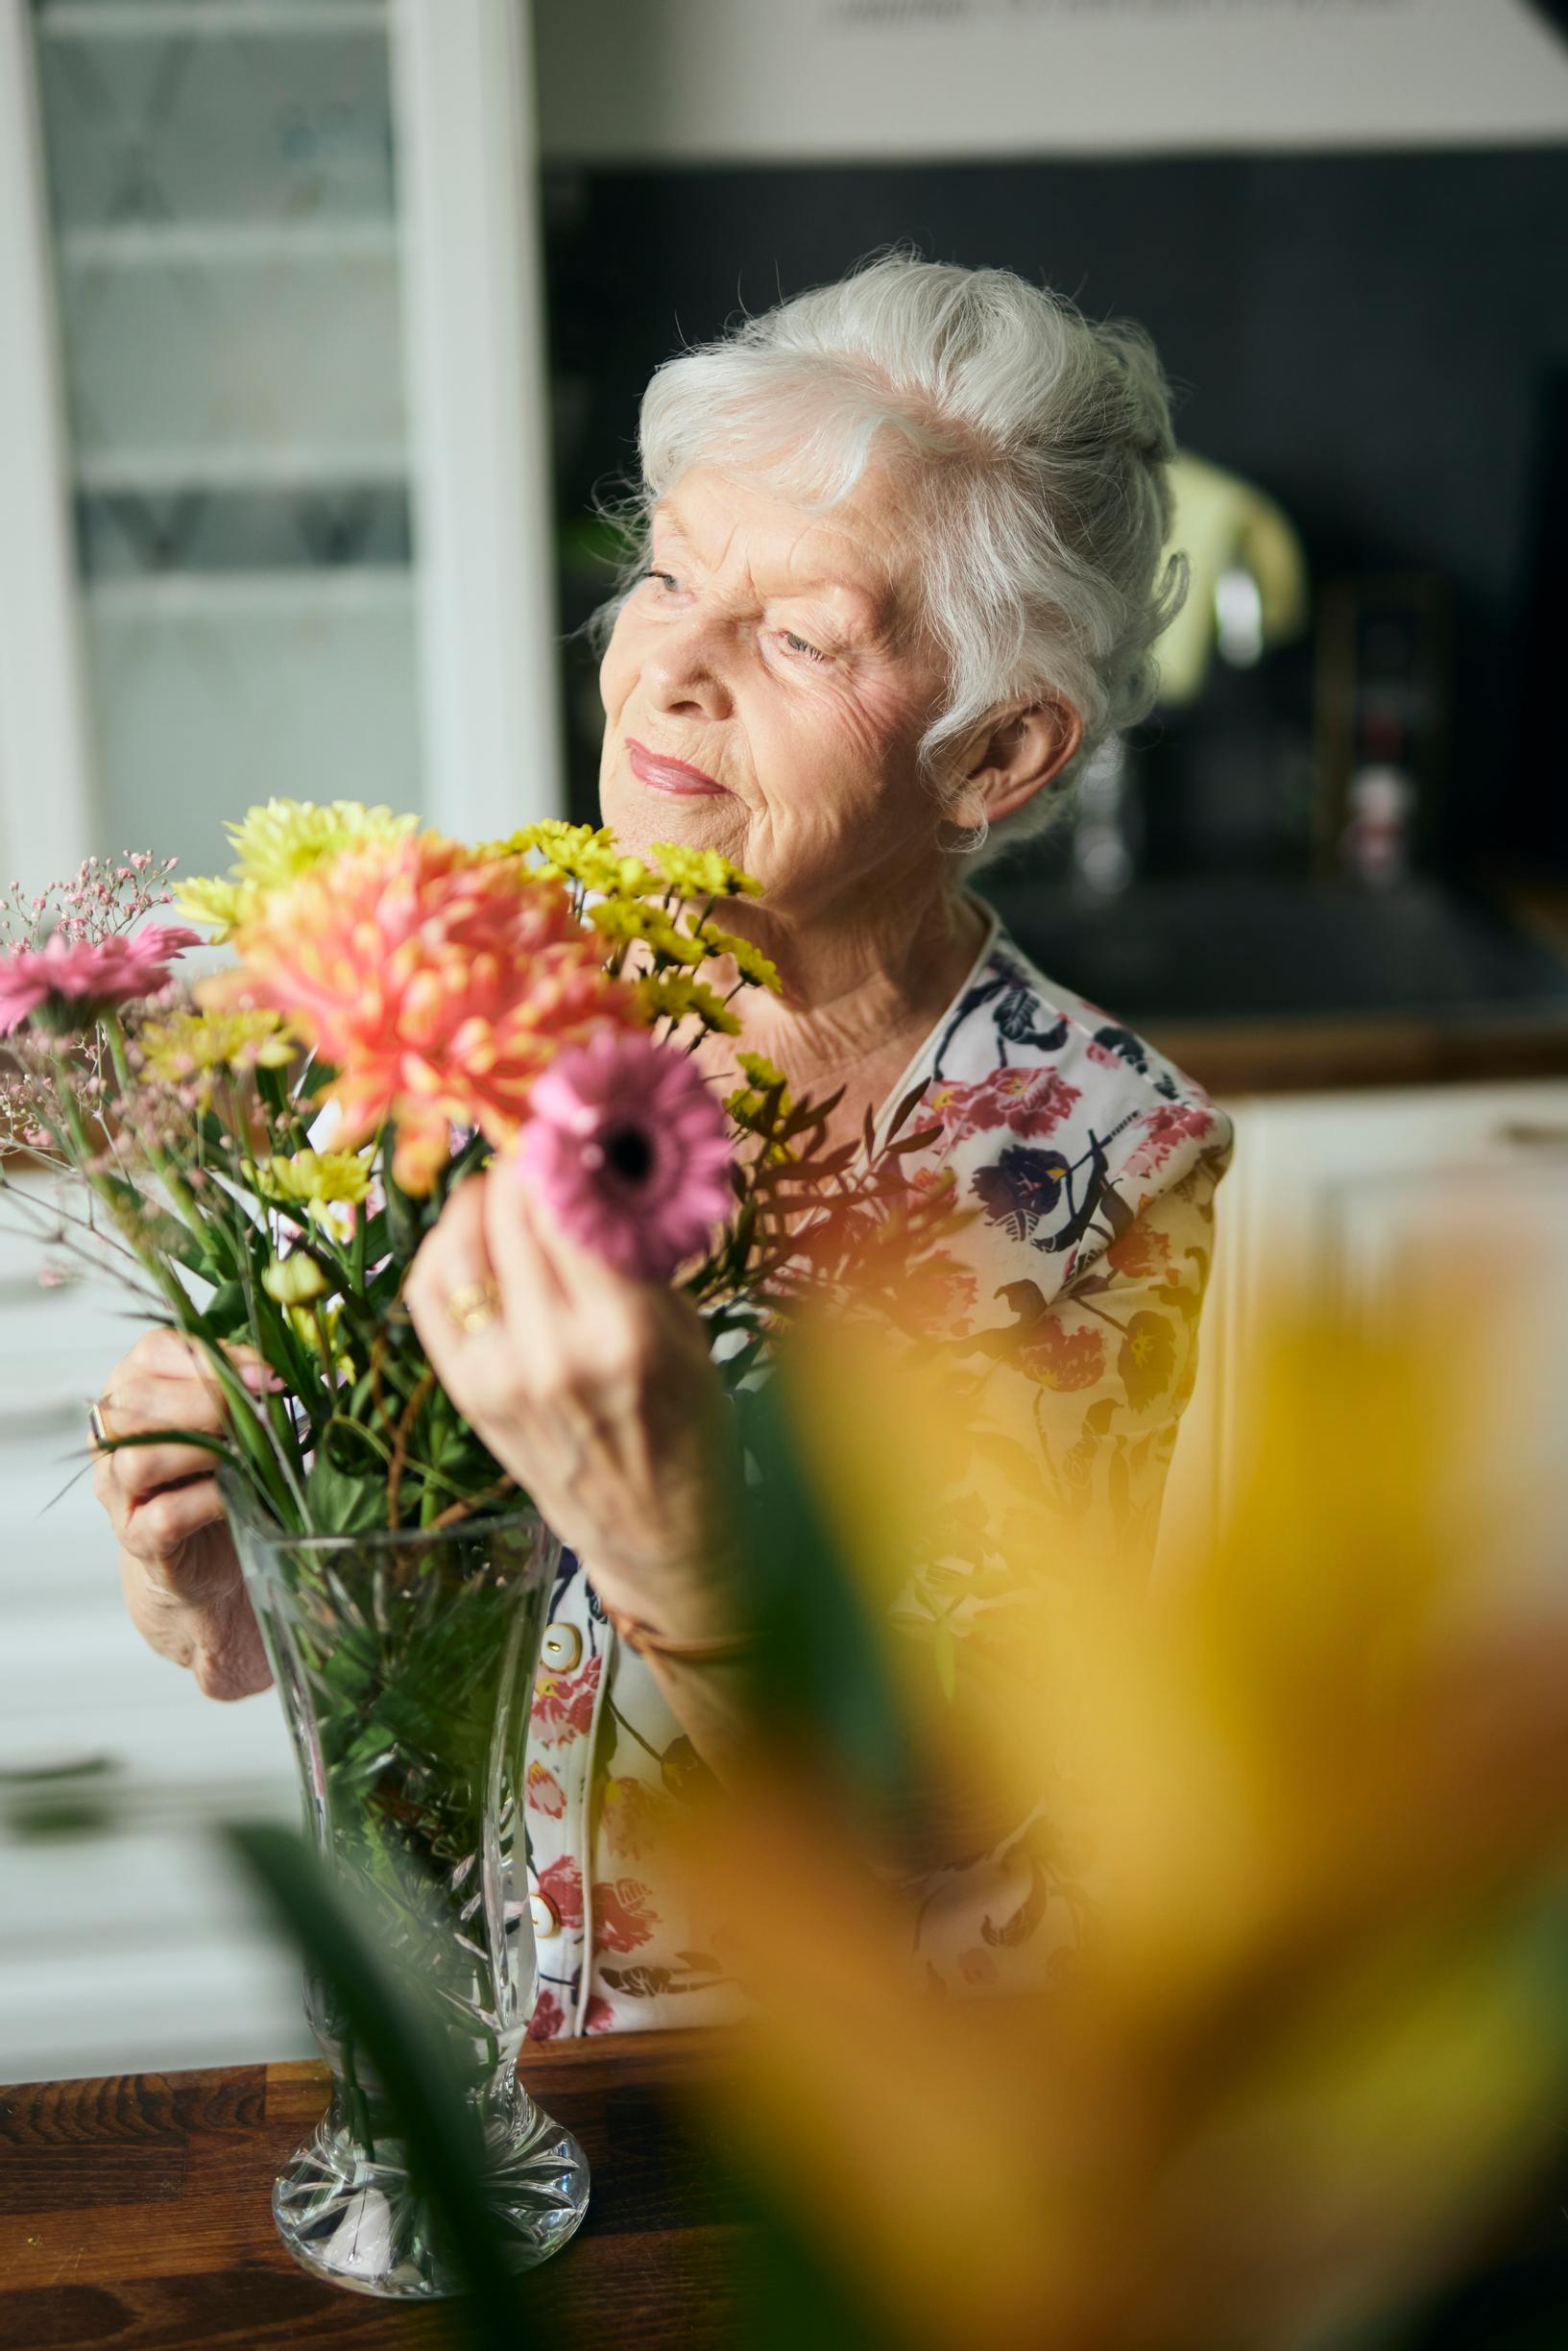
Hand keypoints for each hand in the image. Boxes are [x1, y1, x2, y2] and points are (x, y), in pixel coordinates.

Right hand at [91, 1328, 276, 1700]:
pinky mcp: (138, 1538)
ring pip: (139, 1458)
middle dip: (206, 1400)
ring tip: (245, 1454)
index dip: (211, 1357)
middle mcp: (114, 1437)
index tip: (266, 1375)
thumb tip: (288, 1371)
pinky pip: (166, 1514)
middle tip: (256, 1412)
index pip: (154, 1351)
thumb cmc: (221, 1475)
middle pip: (136, 1401)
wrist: (208, 1558)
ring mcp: (118, 1491)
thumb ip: (246, 1390)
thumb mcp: (231, 1421)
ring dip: (203, 1451)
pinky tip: (239, 1495)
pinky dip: (210, 1500)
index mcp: (135, 1390)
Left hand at [405, 1166, 741, 1640]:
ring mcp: (498, 1375)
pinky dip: (448, 1241)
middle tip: (546, 1129)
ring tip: (514, 1175)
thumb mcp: (689, 1331)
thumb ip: (636, 1250)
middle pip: (512, 1211)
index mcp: (626, 1335)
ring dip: (484, 1191)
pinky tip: (477, 1225)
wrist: (654, 1536)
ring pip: (462, 1242)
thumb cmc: (692, 1428)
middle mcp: (552, 1353)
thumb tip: (596, 1156)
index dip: (568, 1143)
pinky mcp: (464, 1391)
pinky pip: (430, 1289)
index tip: (577, 1108)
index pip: (572, 1204)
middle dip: (528, 1156)